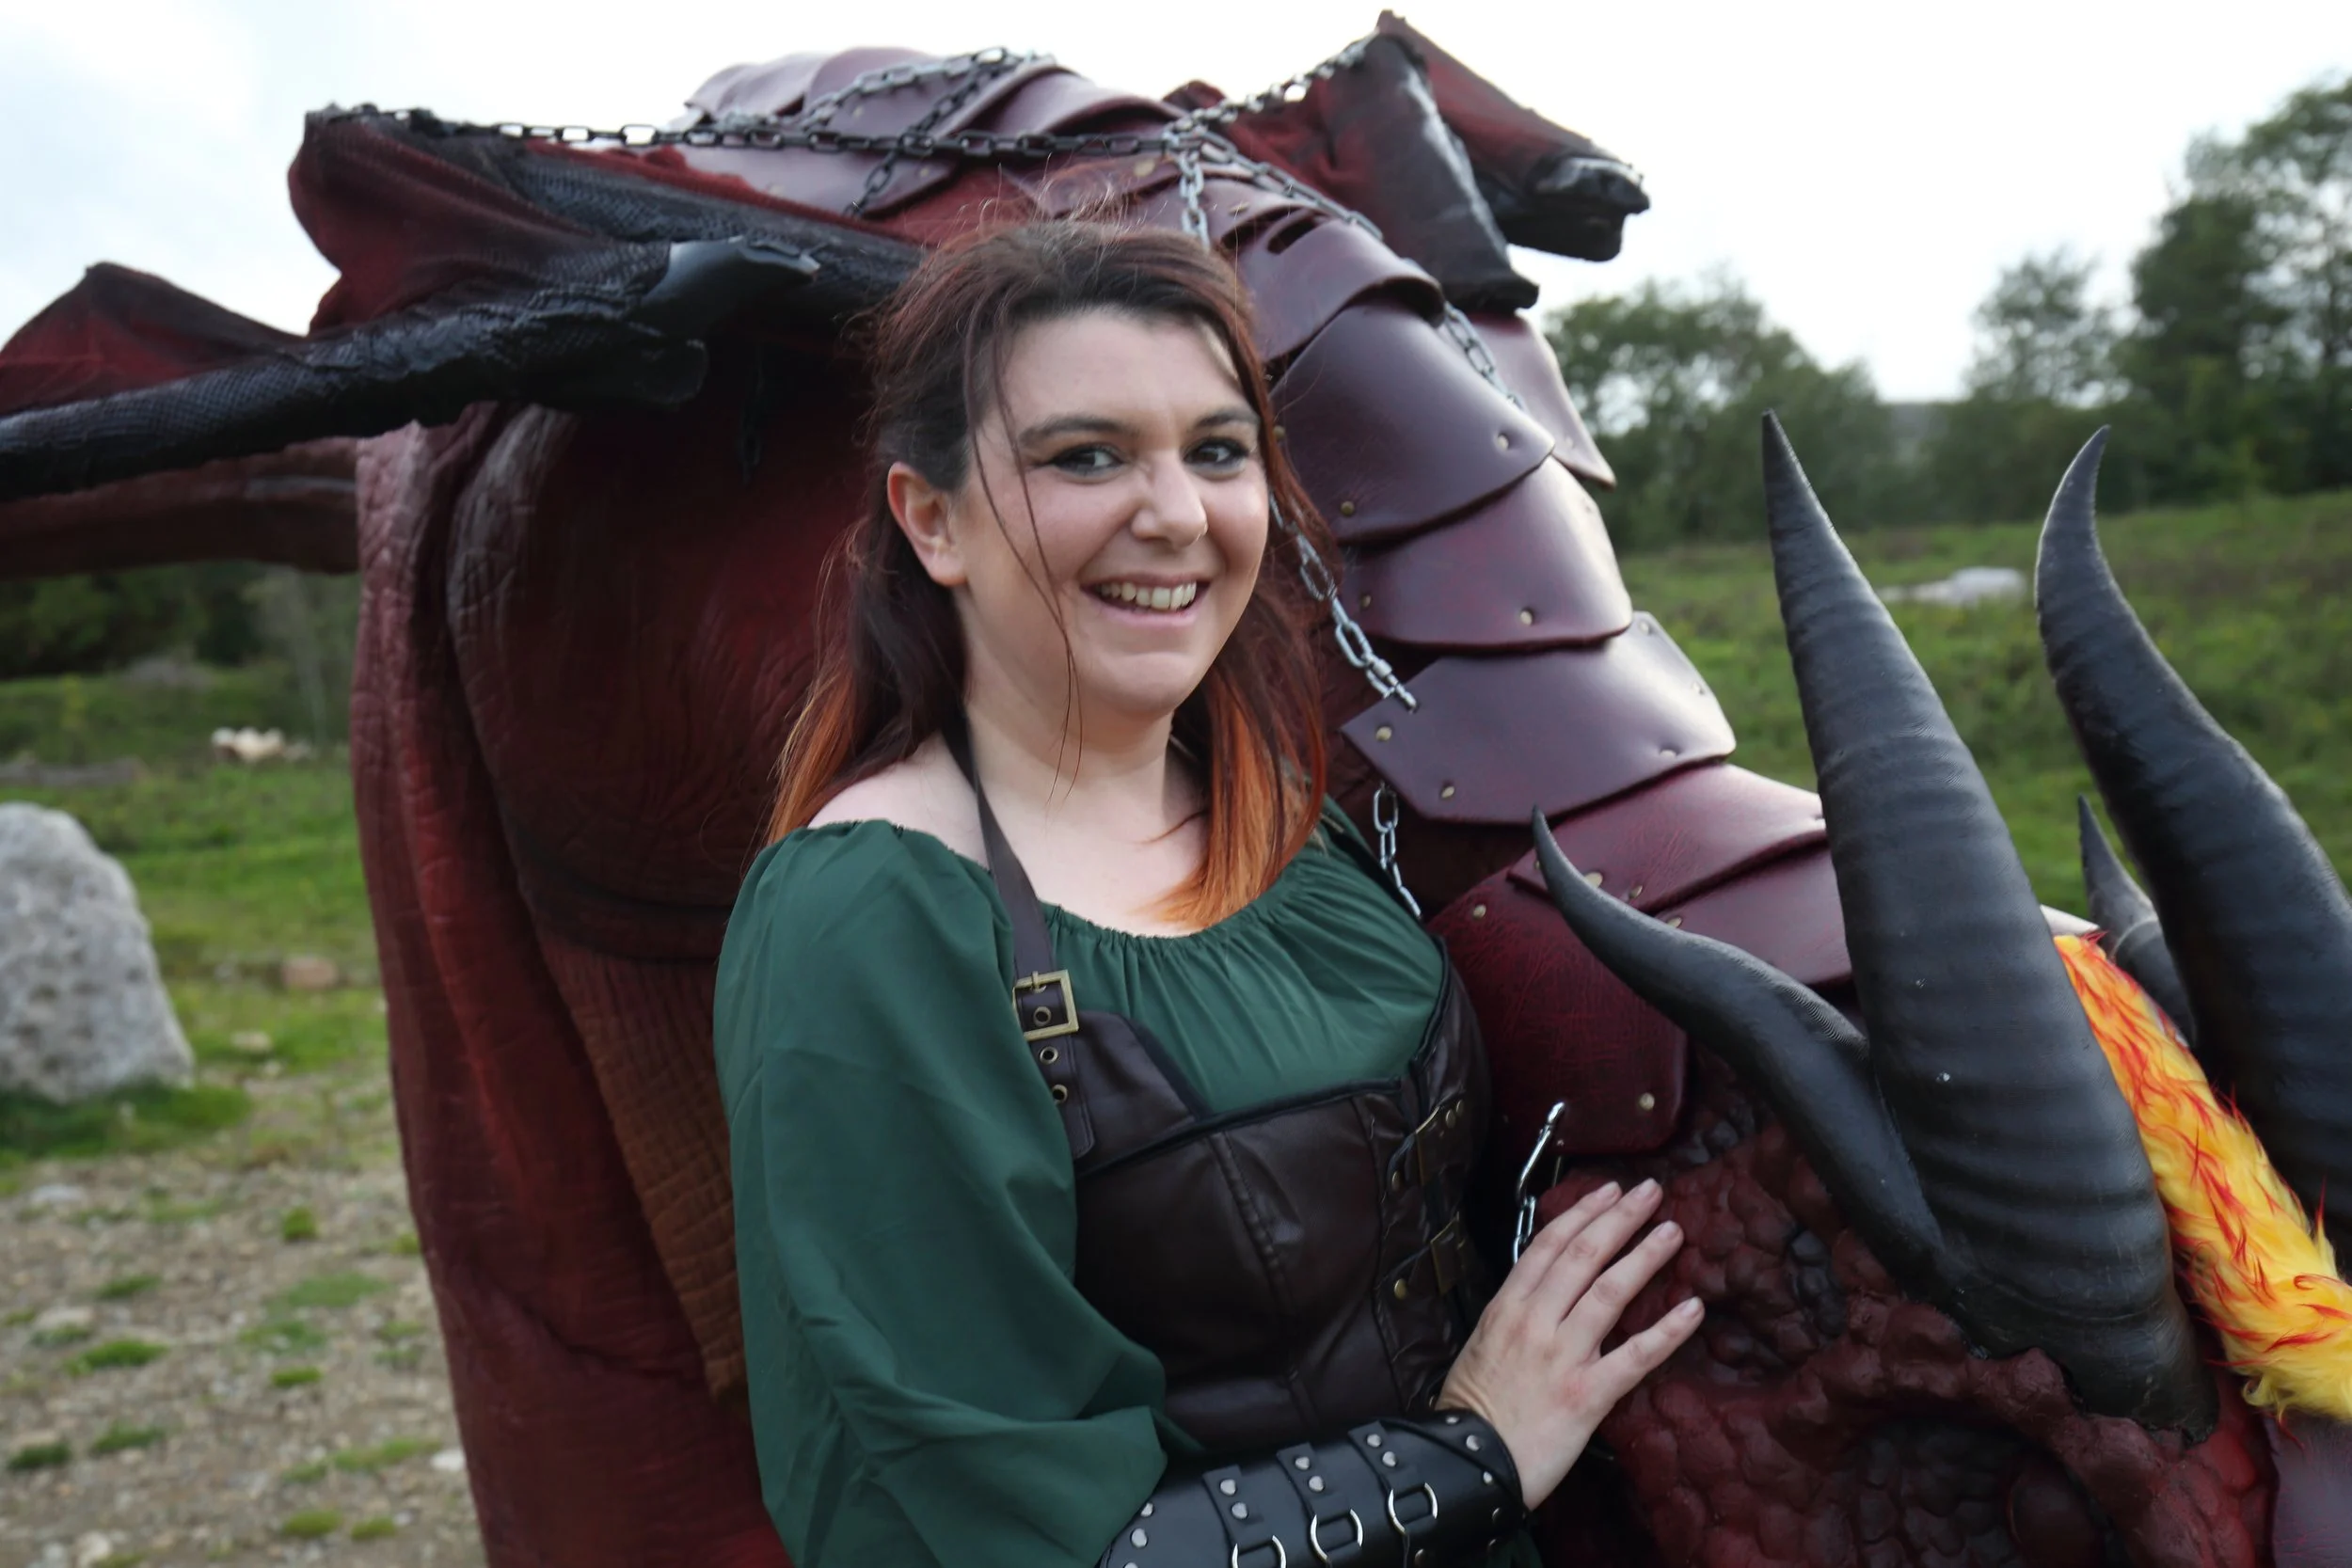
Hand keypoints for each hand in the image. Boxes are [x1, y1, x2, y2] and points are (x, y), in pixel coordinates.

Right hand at [1437, 1179, 1701, 1510]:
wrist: (1467, 1466)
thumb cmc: (1472, 1413)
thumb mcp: (1481, 1347)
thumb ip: (1514, 1318)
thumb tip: (1543, 1296)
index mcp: (1507, 1308)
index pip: (1548, 1245)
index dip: (1581, 1213)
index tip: (1608, 1191)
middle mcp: (1535, 1322)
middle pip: (1583, 1256)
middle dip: (1619, 1218)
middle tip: (1650, 1192)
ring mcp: (1562, 1356)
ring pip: (1609, 1293)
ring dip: (1644, 1257)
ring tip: (1672, 1232)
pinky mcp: (1586, 1394)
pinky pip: (1635, 1356)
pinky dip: (1667, 1330)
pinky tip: (1692, 1309)